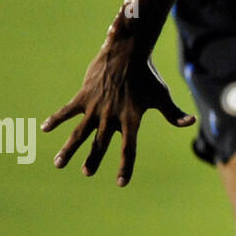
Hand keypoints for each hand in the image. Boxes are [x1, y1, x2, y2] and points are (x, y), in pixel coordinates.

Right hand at [42, 41, 195, 185]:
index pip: (129, 149)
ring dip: (69, 149)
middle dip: (93, 160)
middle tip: (87, 172)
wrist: (129, 52)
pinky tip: (44, 128)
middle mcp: (111, 117)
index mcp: (130, 120)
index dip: (126, 166)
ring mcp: (95, 107)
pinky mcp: (84, 97)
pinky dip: (55, 119)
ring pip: (79, 133)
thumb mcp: (161, 95)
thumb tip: (191, 121)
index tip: (122, 183)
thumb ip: (173, 113)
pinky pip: (66, 111)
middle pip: (100, 145)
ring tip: (59, 164)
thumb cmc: (147, 76)